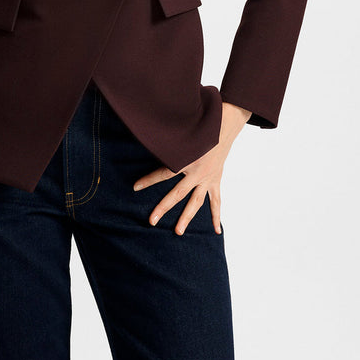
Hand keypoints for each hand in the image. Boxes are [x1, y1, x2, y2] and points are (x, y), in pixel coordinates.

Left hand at [132, 101, 250, 235]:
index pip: (164, 173)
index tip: (135, 187)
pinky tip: (216, 230)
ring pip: (196, 202)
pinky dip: (216, 216)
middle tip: (152, 221)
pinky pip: (216, 201)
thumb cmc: (200, 127)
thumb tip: (149, 135)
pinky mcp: (216, 181)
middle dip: (164, 207)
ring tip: (178, 232)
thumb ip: (167, 139)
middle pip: (177, 193)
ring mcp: (207, 179)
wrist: (223, 127)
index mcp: (187, 159)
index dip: (149, 180)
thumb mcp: (182, 133)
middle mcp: (197, 172)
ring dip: (186, 217)